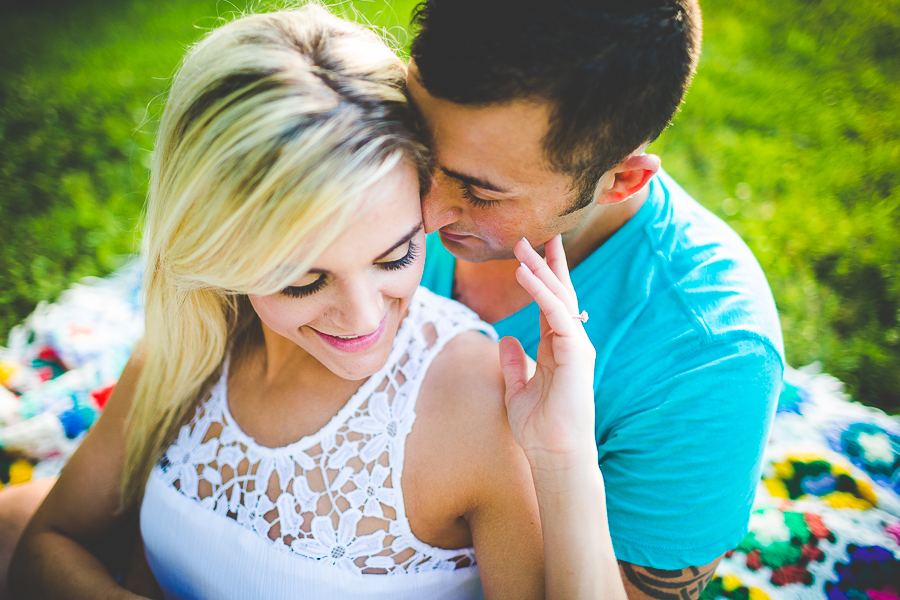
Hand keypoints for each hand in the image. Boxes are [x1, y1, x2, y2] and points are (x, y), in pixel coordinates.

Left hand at [499, 235, 597, 462]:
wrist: (554, 454)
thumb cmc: (539, 428)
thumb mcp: (518, 389)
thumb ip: (515, 363)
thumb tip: (506, 339)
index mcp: (558, 349)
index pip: (551, 305)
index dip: (542, 279)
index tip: (532, 254)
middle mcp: (570, 343)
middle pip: (559, 294)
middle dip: (545, 264)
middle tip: (529, 236)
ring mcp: (577, 346)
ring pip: (558, 298)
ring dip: (540, 270)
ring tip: (522, 246)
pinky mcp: (577, 352)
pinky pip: (557, 313)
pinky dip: (541, 291)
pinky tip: (524, 274)